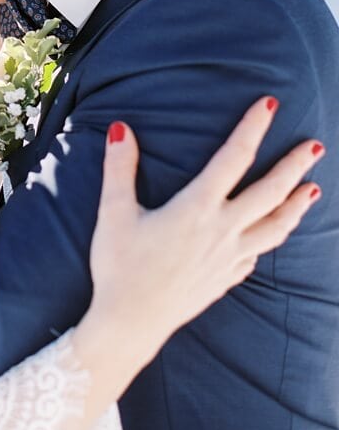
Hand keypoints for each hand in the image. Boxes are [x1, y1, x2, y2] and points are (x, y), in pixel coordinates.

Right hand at [89, 97, 322, 371]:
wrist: (130, 324)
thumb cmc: (120, 267)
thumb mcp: (114, 213)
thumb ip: (119, 168)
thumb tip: (121, 128)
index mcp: (197, 208)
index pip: (233, 158)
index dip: (252, 128)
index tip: (269, 105)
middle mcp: (223, 231)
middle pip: (270, 192)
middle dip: (294, 166)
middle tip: (315, 146)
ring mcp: (230, 258)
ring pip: (275, 227)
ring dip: (296, 206)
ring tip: (312, 190)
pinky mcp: (226, 279)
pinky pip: (258, 254)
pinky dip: (271, 238)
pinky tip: (271, 233)